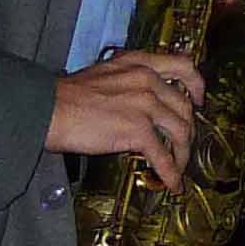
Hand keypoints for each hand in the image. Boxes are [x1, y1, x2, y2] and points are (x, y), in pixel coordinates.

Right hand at [48, 50, 205, 188]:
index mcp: (139, 63)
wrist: (46, 110)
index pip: (183, 66)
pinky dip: (171, 171)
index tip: (198, 100)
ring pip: (180, 132)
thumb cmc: (66, 96)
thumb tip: (145, 99)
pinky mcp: (138, 130)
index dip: (197, 85)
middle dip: (187, 129)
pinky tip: (172, 182)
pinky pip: (163, 155)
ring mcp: (145, 105)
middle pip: (184, 107)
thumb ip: (130, 80)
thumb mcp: (105, 73)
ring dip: (182, 153)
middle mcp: (147, 80)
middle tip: (183, 143)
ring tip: (178, 165)